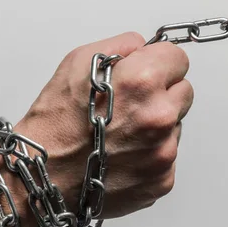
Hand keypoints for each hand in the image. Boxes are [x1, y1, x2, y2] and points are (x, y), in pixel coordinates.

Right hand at [11, 32, 192, 226]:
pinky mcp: (162, 180)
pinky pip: (167, 158)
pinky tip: (121, 157)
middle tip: (126, 108)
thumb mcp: (75, 63)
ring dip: (156, 127)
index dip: (157, 64)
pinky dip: (149, 156)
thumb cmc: (53, 125)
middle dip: (161, 95)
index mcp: (143, 82)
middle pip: (184, 92)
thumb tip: (144, 48)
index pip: (179, 59)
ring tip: (119, 136)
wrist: (43, 179)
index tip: (142, 75)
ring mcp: (164, 153)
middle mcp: (160, 117)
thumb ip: (120, 46)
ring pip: (176, 127)